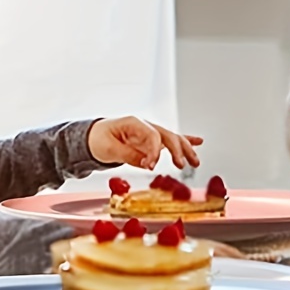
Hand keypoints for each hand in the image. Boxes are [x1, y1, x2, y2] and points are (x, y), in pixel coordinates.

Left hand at [87, 117, 202, 171]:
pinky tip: (197, 142)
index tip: (152, 166)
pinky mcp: (150, 141)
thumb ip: (129, 155)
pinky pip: (169, 140)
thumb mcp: (108, 149)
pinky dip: (184, 140)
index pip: (152, 136)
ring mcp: (149, 132)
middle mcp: (145, 126)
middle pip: (167, 135)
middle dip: (177, 150)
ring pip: (172, 138)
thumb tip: (148, 164)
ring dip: (185, 148)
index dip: (154, 152)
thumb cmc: (97, 139)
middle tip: (181, 164)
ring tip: (195, 161)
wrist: (91, 137)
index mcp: (134, 123)